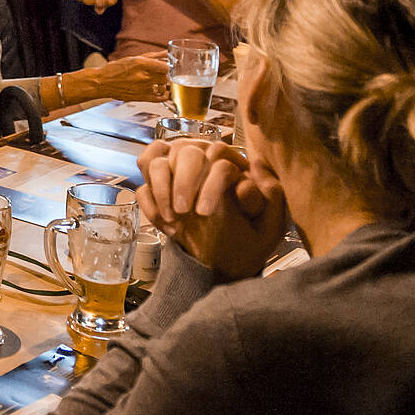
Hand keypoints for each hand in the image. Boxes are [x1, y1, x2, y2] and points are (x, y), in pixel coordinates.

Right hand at [82, 53, 168, 103]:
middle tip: (162, 74)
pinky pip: (160, 98)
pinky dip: (164, 95)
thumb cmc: (116, 69)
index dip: (170, 67)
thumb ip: (154, 56)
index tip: (169, 67)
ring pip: (164, 87)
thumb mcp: (135, 58)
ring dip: (164, 85)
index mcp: (141, 64)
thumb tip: (167, 53)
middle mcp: (143, 76)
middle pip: (166, 77)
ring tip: (159, 82)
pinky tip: (161, 91)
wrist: (103, 82)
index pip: (166, 67)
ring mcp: (143, 88)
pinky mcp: (142, 98)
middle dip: (166, 75)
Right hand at [136, 139, 288, 279]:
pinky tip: (163, 222)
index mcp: (233, 165)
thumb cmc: (250, 242)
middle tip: (183, 211)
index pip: (217, 157)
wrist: (225, 262)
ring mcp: (177, 174)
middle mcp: (203, 162)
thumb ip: (271, 196)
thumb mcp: (270, 225)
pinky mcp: (159, 190)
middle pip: (185, 151)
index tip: (204, 212)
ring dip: (160, 188)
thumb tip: (254, 169)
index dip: (209, 183)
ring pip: (157, 161)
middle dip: (182, 182)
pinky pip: (143, 183)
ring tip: (171, 218)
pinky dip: (149, 201)